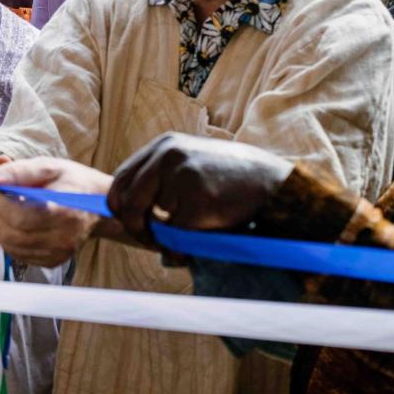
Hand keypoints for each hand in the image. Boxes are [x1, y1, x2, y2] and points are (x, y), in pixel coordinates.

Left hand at [0, 157, 112, 267]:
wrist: (98, 204)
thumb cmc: (72, 182)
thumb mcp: (47, 166)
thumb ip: (16, 172)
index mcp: (65, 212)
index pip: (20, 215)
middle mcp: (64, 238)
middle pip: (13, 233)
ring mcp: (58, 253)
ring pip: (12, 245)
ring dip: (0, 225)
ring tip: (7, 207)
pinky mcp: (52, 261)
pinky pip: (19, 254)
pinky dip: (10, 237)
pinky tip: (18, 222)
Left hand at [108, 133, 293, 245]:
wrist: (272, 183)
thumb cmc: (230, 179)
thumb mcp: (191, 164)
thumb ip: (160, 179)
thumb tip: (122, 210)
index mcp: (164, 146)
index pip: (121, 179)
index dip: (121, 207)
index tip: (133, 224)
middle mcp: (168, 155)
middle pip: (127, 202)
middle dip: (134, 228)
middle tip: (152, 241)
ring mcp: (181, 177)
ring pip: (152, 222)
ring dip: (165, 239)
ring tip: (190, 236)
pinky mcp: (197, 201)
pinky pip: (176, 236)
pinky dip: (184, 247)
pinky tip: (205, 237)